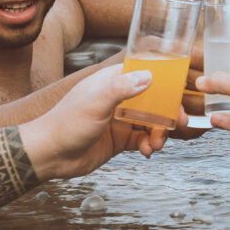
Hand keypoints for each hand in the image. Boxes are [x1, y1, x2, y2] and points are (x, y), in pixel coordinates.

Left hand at [22, 69, 167, 178]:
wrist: (49, 155)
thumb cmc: (65, 124)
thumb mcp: (95, 103)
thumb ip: (121, 89)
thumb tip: (148, 76)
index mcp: (111, 82)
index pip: (143, 73)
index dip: (164, 80)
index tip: (181, 89)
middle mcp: (117, 99)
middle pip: (152, 100)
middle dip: (168, 111)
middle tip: (179, 121)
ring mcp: (118, 120)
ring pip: (150, 122)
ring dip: (159, 132)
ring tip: (157, 144)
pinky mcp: (118, 140)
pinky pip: (141, 140)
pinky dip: (148, 145)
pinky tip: (147, 152)